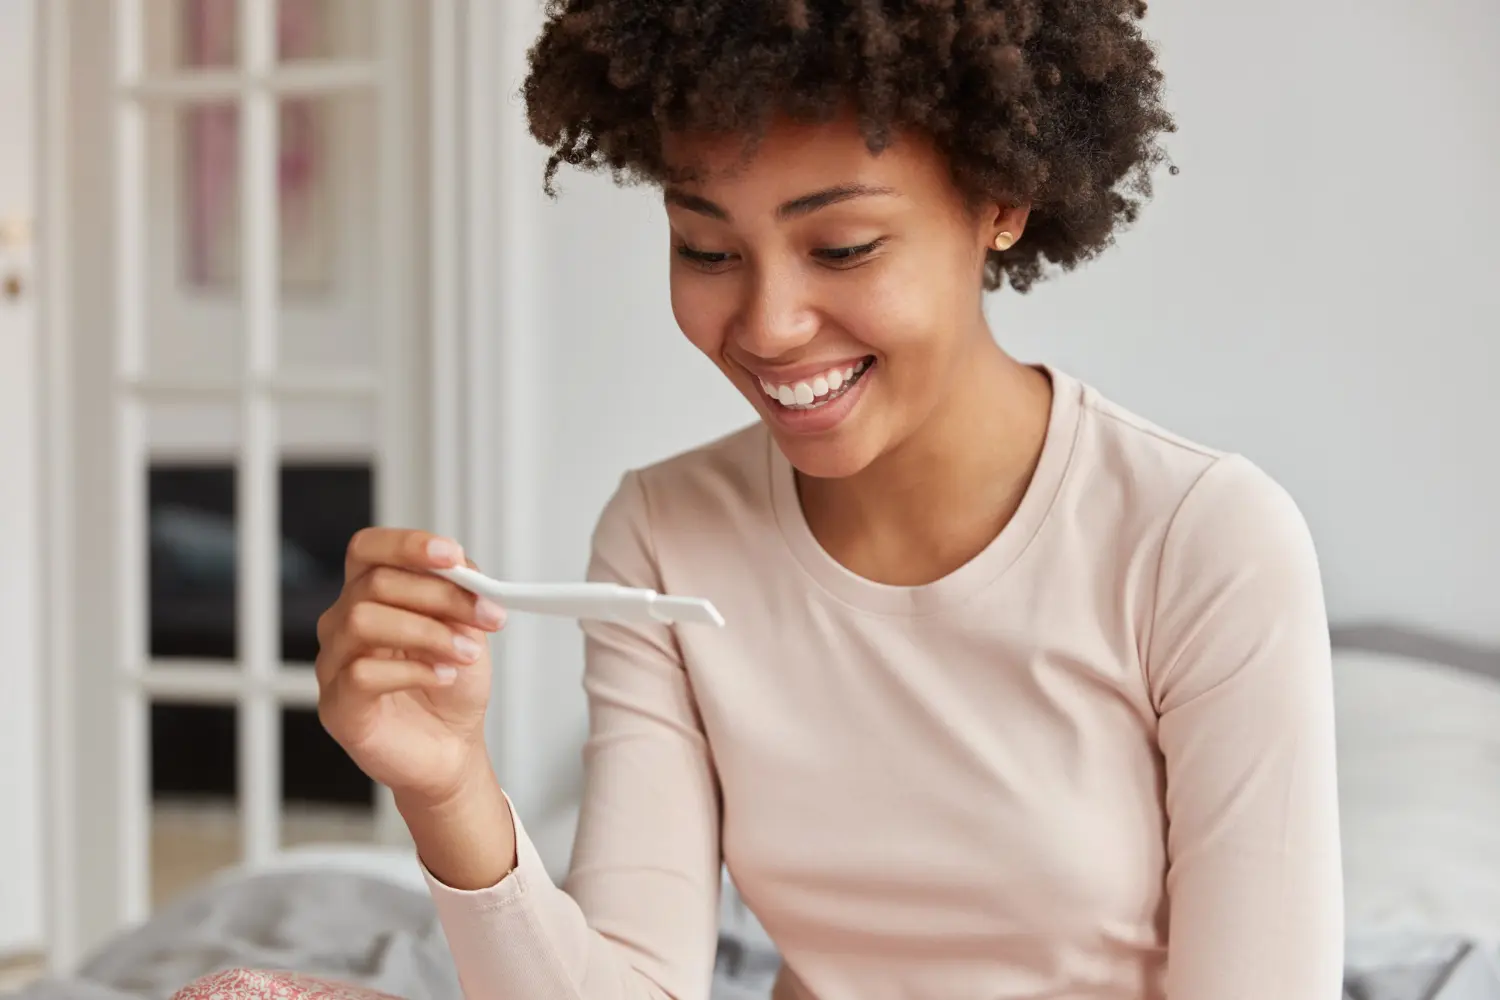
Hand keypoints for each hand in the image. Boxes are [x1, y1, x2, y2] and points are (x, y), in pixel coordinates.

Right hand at [315, 528, 505, 808]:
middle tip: (486, 615)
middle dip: (440, 595)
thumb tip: (462, 565)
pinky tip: (443, 677)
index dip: (406, 544)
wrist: (451, 746)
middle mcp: (343, 623)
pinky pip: (362, 673)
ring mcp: (334, 665)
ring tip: (466, 652)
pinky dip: (413, 670)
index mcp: (370, 595)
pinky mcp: (338, 706)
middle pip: (375, 583)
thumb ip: (460, 592)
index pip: (367, 549)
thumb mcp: (466, 628)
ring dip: (428, 632)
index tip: (453, 555)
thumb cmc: (450, 686)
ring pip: (363, 620)